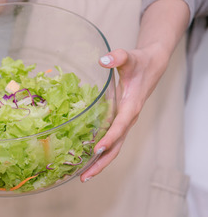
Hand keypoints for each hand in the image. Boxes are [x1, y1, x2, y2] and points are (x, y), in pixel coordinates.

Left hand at [80, 46, 166, 181]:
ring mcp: (124, 122)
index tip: (96, 149)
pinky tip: (86, 158)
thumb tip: (103, 60)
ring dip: (100, 162)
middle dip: (101, 162)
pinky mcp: (120, 121)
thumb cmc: (140, 62)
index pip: (120, 126)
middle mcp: (128, 119)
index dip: (109, 138)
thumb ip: (118, 57)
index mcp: (131, 106)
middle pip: (117, 147)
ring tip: (83, 176)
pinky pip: (111, 140)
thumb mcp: (129, 57)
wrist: (151, 66)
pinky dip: (101, 152)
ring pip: (114, 148)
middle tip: (84, 177)